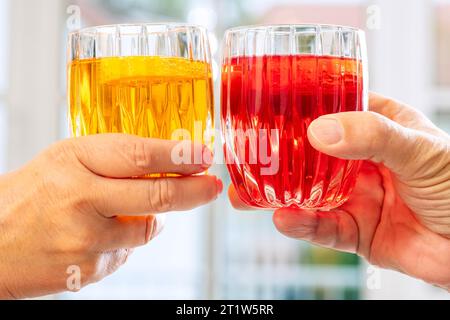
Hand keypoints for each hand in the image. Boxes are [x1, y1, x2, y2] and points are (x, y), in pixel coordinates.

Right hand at [0, 134, 222, 298]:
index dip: (179, 156)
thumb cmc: (31, 195)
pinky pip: (128, 251)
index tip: (203, 155)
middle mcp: (81, 198)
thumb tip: (167, 165)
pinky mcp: (89, 269)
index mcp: (74, 161)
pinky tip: (100, 233)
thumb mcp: (66, 160)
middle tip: (212, 186)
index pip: (139, 155)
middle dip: (195, 191)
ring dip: (153, 217)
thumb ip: (114, 160)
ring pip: (149, 228)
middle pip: (157, 195)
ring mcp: (86, 239)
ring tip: (129, 209)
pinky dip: (126, 240)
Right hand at [229, 93, 449, 290]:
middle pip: (309, 156)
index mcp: (378, 129)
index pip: (331, 112)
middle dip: (276, 159)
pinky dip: (302, 224)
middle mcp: (361, 162)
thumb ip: (372, 136)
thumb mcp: (420, 149)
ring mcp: (355, 196)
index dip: (299, 111)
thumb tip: (319, 131)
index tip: (266, 110)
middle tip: (244, 159)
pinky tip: (284, 218)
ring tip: (246, 195)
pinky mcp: (355, 230)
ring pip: (306, 194)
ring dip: (276, 195)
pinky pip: (322, 227)